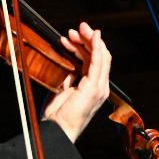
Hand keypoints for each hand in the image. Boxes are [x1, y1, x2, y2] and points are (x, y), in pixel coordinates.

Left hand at [40, 23, 111, 142]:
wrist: (58, 129)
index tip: (71, 36)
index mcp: (91, 87)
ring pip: (100, 56)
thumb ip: (68, 78)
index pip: (93, 60)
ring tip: (75, 32)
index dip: (84, 45)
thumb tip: (68, 66)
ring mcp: (99, 87)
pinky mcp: (95, 87)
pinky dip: (97, 47)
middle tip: (75, 29)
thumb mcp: (61, 90)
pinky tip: (94, 36)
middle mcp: (99, 86)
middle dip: (87, 39)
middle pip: (99, 55)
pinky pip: (99, 62)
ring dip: (89, 40)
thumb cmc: (58, 115)